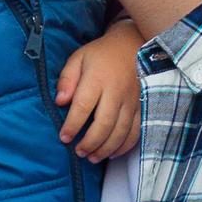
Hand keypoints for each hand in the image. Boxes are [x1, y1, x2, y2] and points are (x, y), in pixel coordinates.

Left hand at [56, 20, 144, 161]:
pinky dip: (124, 146)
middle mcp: (116, 91)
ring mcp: (131, 100)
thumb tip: (60, 102)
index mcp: (97, 78)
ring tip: (92, 157)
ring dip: (106, 148)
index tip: (64, 137)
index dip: (72, 125)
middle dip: (90, 142)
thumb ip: (67, 79)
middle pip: (104, 124)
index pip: (83, 106)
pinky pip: (135, 131)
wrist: (132, 44)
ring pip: (120, 131)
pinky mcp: (141, 106)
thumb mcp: (78, 58)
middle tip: (79, 152)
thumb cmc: (101, 54)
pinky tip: (112, 153)